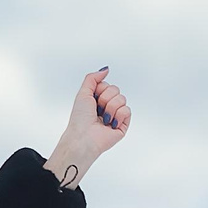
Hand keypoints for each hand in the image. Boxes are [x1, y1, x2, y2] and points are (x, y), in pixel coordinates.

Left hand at [44, 68, 129, 188]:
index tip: (92, 100)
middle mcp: (107, 106)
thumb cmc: (80, 119)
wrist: (84, 137)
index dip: (100, 90)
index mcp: (98, 99)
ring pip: (122, 99)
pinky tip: (110, 123)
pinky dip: (118, 115)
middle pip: (116, 90)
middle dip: (106, 98)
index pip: (107, 85)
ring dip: (110, 107)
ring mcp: (116, 115)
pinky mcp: (123, 124)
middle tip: (98, 110)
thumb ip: (93, 78)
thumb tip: (105, 70)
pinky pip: (127, 110)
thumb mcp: (83, 92)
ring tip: (103, 118)